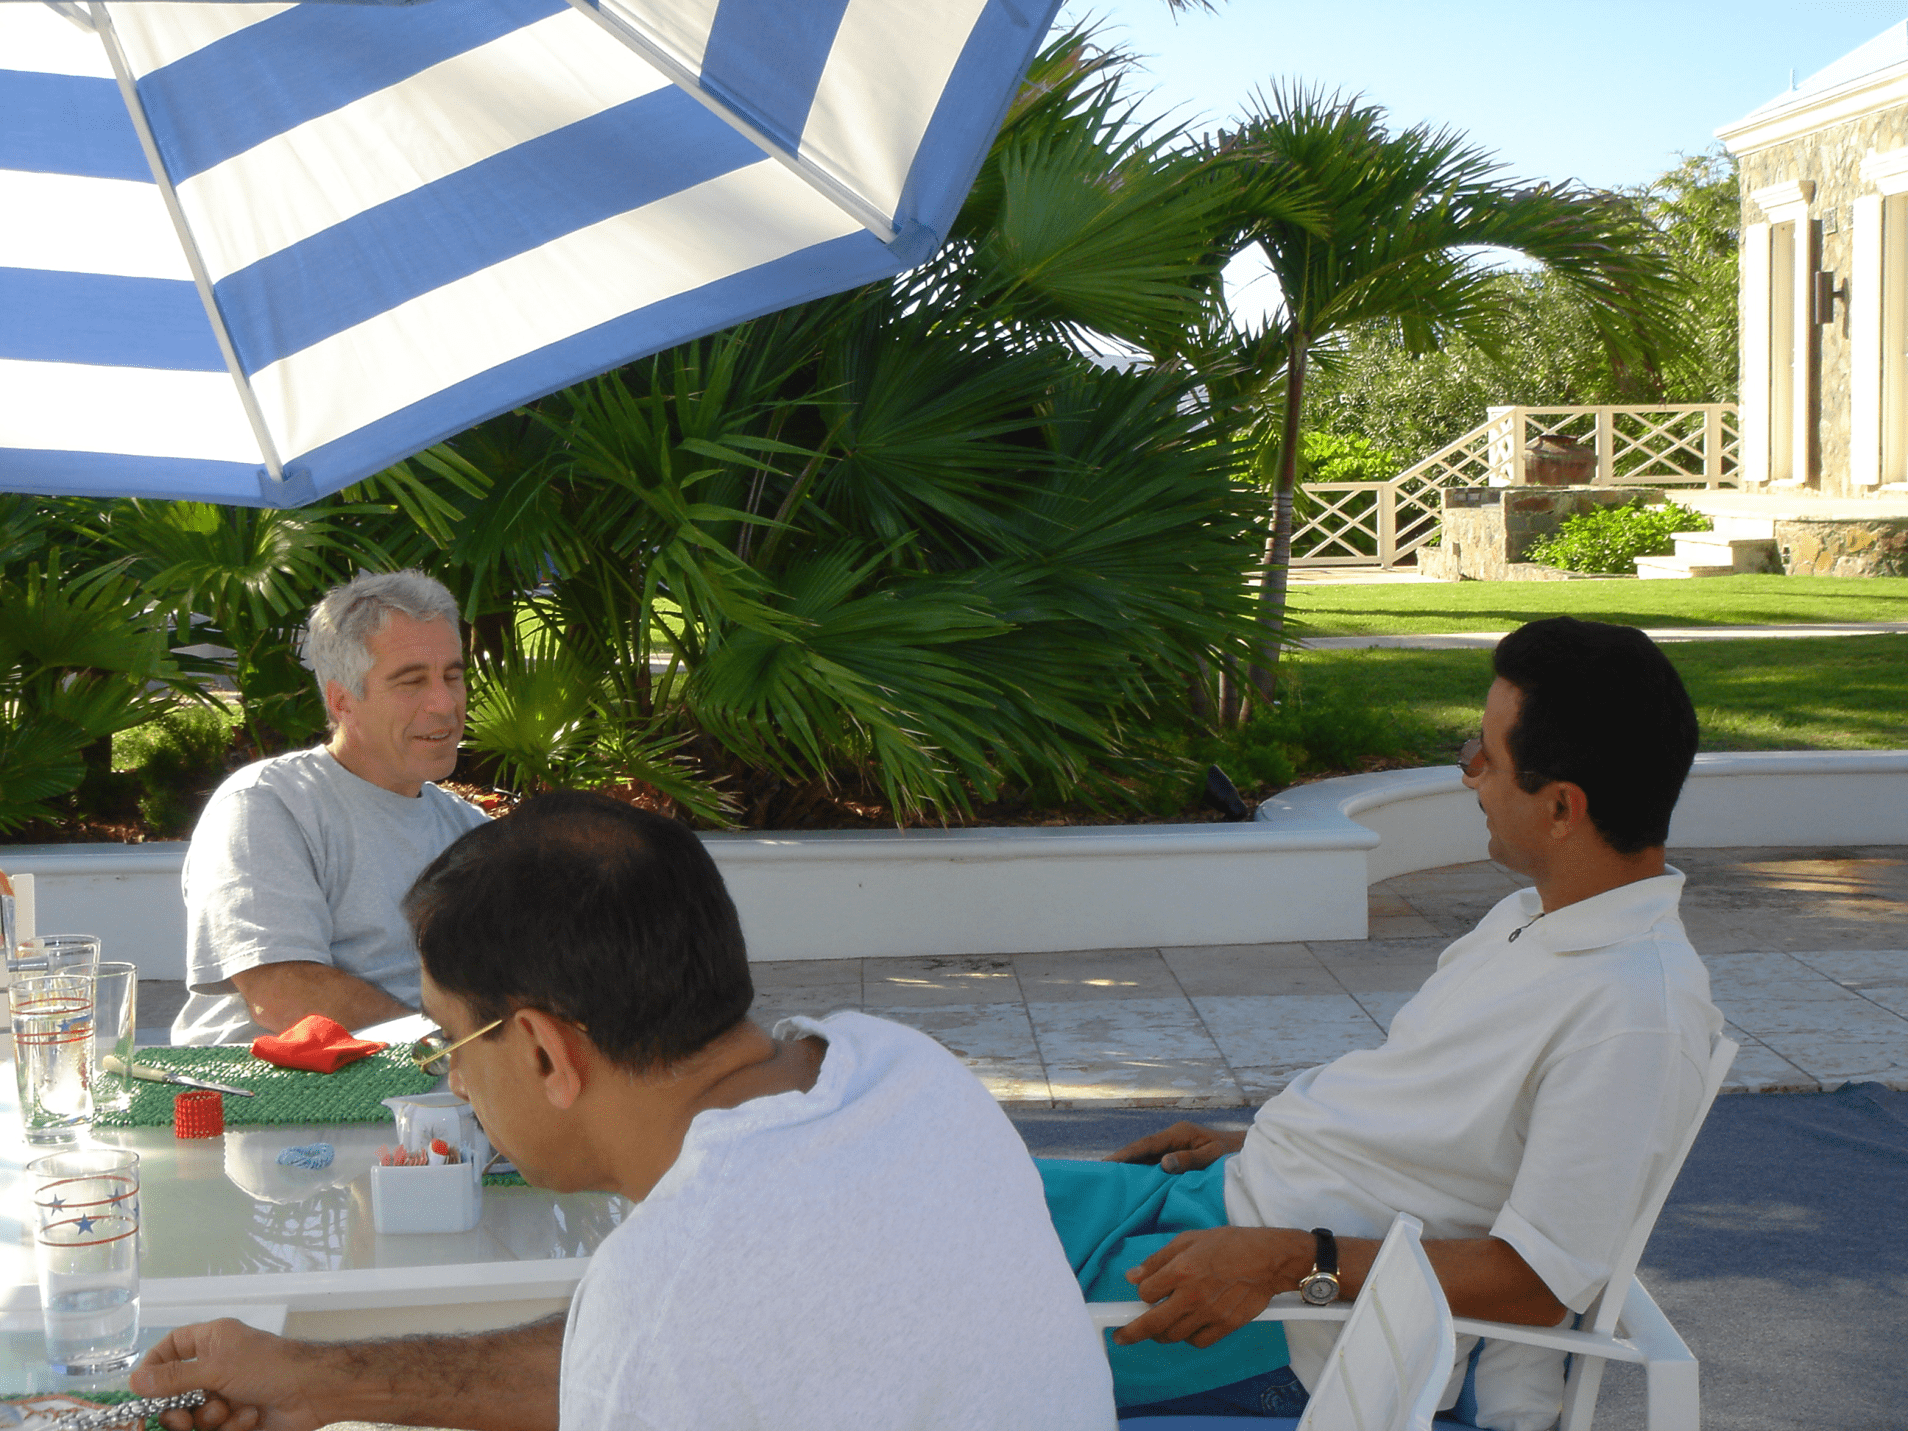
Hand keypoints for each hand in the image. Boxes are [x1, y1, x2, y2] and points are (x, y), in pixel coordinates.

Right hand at [131, 1320, 332, 1430]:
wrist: (312, 1393)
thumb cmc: (269, 1367)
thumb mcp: (217, 1368)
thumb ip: (175, 1377)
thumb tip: (134, 1380)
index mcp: (212, 1341)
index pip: (171, 1347)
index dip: (155, 1367)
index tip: (143, 1390)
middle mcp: (216, 1365)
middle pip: (175, 1391)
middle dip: (179, 1409)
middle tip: (183, 1417)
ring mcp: (225, 1393)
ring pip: (194, 1415)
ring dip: (210, 1418)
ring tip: (230, 1410)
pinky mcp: (235, 1418)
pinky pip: (215, 1429)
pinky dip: (230, 1426)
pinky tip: (249, 1417)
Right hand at [1103, 1121, 1245, 1172]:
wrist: (1248, 1152)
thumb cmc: (1233, 1154)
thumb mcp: (1213, 1156)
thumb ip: (1190, 1159)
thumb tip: (1163, 1164)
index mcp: (1179, 1134)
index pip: (1146, 1144)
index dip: (1125, 1155)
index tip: (1106, 1165)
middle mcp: (1173, 1138)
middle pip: (1141, 1150)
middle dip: (1121, 1161)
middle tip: (1098, 1175)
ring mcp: (1175, 1147)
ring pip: (1147, 1157)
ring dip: (1130, 1168)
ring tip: (1109, 1182)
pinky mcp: (1178, 1157)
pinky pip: (1155, 1164)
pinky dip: (1143, 1172)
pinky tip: (1134, 1185)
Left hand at [1112, 1225, 1303, 1348]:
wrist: (1268, 1259)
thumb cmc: (1229, 1244)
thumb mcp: (1189, 1239)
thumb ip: (1158, 1259)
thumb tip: (1132, 1277)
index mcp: (1182, 1270)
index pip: (1146, 1293)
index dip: (1142, 1294)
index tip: (1144, 1295)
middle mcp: (1193, 1295)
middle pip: (1152, 1324)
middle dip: (1132, 1332)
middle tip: (1122, 1336)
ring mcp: (1210, 1313)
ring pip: (1174, 1335)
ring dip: (1161, 1333)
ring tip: (1159, 1327)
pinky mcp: (1226, 1325)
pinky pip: (1198, 1342)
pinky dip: (1189, 1338)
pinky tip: (1188, 1327)